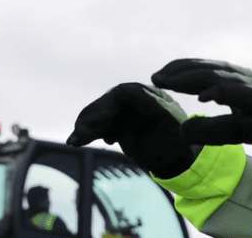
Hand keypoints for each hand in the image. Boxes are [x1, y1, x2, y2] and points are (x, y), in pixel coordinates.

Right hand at [67, 82, 198, 177]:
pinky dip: (88, 132)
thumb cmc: (177, 146)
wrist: (176, 159)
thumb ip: (151, 114)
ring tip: (74, 141)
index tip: (97, 122)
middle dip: (92, 118)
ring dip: (85, 126)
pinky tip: (78, 141)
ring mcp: (126, 110)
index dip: (108, 104)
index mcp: (152, 96)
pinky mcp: (117, 122)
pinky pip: (100, 124)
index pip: (125, 93)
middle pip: (108, 102)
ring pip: (100, 114)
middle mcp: (136, 99)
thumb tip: (129, 104)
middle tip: (79, 134)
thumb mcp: (168, 131)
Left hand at [151, 59, 251, 152]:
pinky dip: (221, 91)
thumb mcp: (232, 131)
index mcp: (233, 81)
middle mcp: (241, 78)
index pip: (202, 70)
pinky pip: (239, 92)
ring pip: (218, 76)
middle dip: (180, 72)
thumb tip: (182, 131)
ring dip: (193, 78)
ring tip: (171, 82)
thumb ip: (208, 129)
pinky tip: (204, 96)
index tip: (158, 77)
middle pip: (206, 69)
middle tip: (156, 78)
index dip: (179, 71)